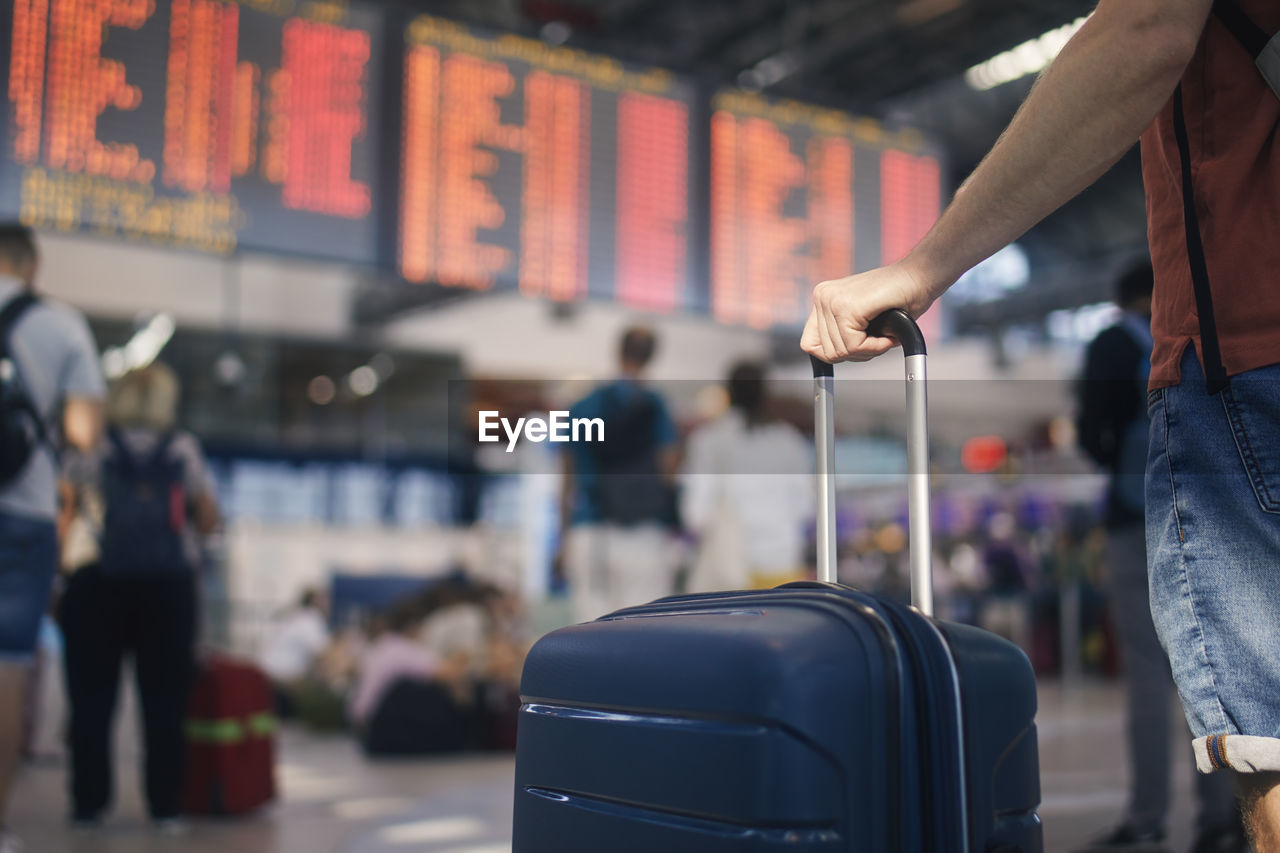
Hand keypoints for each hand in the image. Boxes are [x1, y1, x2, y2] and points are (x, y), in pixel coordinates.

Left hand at [801, 262, 935, 362]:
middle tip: (878, 340)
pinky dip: (875, 348)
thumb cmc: (899, 297)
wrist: (922, 275)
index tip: (857, 347)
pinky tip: (888, 336)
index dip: (834, 354)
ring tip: (885, 335)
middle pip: (826, 352)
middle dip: (856, 354)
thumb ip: (841, 334)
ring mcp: (832, 300)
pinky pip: (854, 346)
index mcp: (823, 298)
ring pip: (841, 352)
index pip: (810, 344)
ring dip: (868, 351)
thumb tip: (826, 358)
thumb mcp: (860, 320)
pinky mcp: (847, 307)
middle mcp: (823, 296)